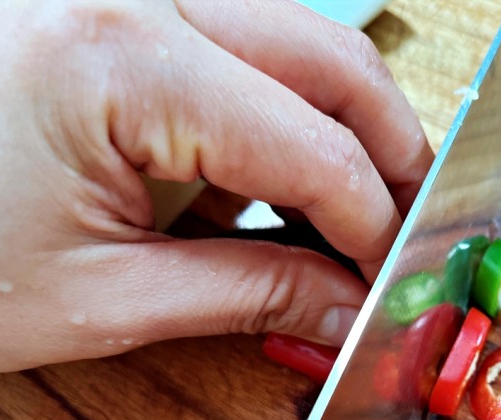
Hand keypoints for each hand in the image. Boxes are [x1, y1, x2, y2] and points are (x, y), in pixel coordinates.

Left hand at [0, 0, 432, 371]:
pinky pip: (243, 44)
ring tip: (335, 225)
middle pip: (338, 61)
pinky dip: (277, 116)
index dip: (377, 227)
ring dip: (336, 134)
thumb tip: (347, 309)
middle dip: (391, 159)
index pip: (317, 147)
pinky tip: (263, 186)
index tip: (393, 284)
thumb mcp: (100, 299)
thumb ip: (248, 297)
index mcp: (122, 59)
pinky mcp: (116, 4)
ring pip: (301, 41)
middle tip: (400, 240)